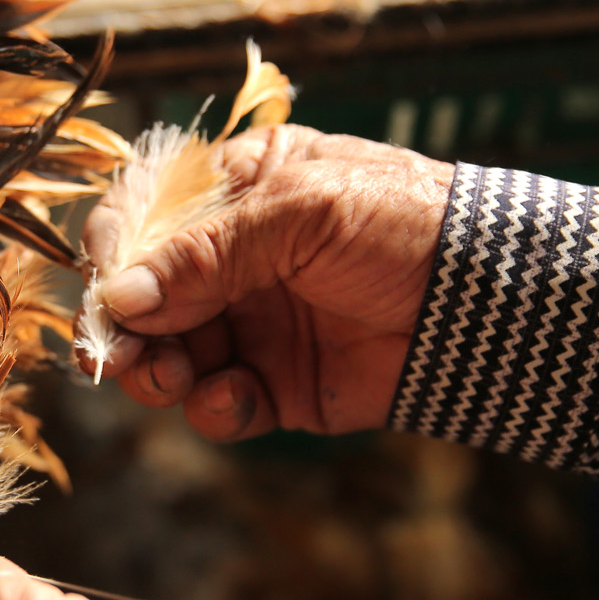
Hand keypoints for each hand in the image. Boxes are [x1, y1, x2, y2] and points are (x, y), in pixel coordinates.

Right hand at [82, 124, 453, 441]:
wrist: (491, 302)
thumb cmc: (402, 224)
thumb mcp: (300, 213)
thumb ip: (206, 253)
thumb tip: (120, 298)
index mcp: (235, 190)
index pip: (141, 214)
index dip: (112, 251)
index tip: (107, 286)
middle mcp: (232, 258)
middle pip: (140, 297)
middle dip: (123, 329)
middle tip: (118, 356)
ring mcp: (251, 323)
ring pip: (166, 356)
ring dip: (157, 373)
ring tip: (173, 380)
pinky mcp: (276, 385)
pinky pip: (217, 405)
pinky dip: (214, 409)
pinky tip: (237, 399)